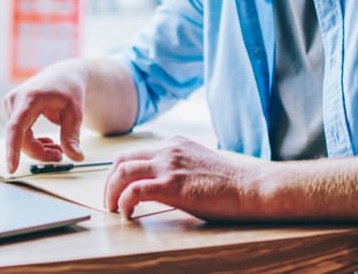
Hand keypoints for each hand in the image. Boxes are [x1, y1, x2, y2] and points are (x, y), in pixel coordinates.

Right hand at [3, 61, 86, 172]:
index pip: (16, 127)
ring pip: (19, 139)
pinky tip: (48, 142)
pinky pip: (18, 134)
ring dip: (37, 148)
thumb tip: (76, 158)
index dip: (12, 149)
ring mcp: (11, 104)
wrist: (64, 75)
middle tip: (60, 157)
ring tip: (58, 148)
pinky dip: (33, 142)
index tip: (11, 168)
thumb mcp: (75, 113)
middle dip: (39, 152)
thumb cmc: (70, 91)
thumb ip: (72, 136)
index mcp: (30, 97)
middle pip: (20, 139)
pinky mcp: (11, 109)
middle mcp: (15, 100)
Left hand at [103, 136, 264, 220]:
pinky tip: (127, 214)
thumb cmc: (229, 183)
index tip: (117, 189)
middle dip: (109, 181)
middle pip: (122, 160)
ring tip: (113, 209)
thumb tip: (161, 183)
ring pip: (122, 172)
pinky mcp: (172, 184)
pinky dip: (124, 202)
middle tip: (108, 200)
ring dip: (111, 192)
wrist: (248, 188)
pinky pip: (134, 191)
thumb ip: (178, 165)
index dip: (119, 172)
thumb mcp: (198, 163)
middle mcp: (168, 150)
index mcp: (174, 143)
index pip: (134, 153)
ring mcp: (169, 165)